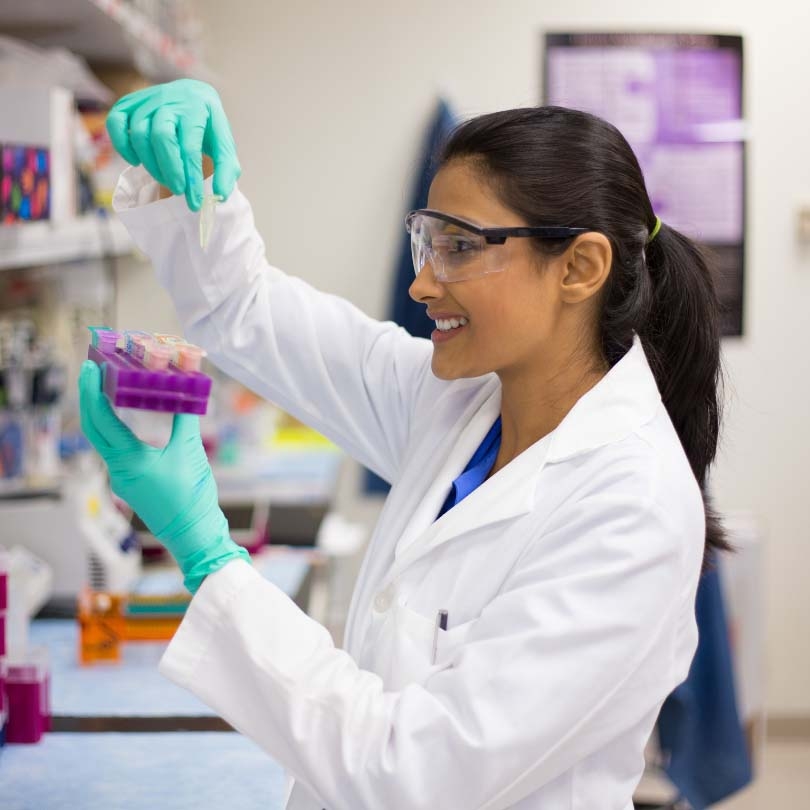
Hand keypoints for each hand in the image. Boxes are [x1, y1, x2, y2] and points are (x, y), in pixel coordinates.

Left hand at [78, 360, 247, 592]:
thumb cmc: (191, 496)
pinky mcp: (131, 481)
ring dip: (100, 412)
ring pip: (103, 439)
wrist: (193, 533)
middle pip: (93, 428)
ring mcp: (121, 477)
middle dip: (89, 397)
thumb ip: (185, 419)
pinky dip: (115, 427)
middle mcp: (117, 469)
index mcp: (127, 460)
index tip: (90, 367)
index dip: (92, 391)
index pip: (100, 420)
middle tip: (91, 370)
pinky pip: (115, 448)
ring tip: (106, 387)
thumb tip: (187, 391)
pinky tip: (124, 416)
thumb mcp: (190, 452)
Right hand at [106, 79, 240, 210]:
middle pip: (161, 137)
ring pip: (139, 133)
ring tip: (165, 179)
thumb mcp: (224, 145)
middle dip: (170, 171)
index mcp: (196, 108)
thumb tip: (220, 197)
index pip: (190, 146)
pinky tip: (137, 161)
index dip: (191, 177)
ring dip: (150, 164)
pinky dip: (122, 145)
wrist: (192, 96)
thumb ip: (227, 170)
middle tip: (179, 191)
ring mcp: (146, 100)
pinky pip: (116, 122)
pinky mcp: (129, 103)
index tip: (194, 202)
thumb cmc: (208, 128)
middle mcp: (169, 99)